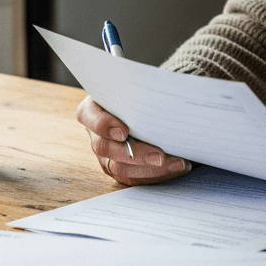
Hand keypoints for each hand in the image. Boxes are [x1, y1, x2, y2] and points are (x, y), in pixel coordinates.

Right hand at [76, 96, 190, 185]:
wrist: (150, 107)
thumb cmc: (142, 93)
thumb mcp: (137, 87)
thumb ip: (142, 90)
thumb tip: (167, 87)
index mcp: (94, 108)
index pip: (87, 115)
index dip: (103, 124)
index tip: (124, 131)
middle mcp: (97, 134)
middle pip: (105, 148)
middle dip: (136, 154)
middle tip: (160, 156)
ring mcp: (107, 155)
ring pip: (120, 168)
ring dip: (151, 169)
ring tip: (177, 163)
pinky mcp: (121, 168)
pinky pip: (134, 178)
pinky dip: (157, 175)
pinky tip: (177, 167)